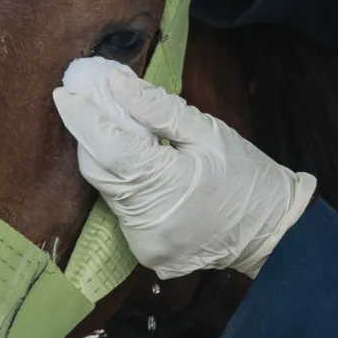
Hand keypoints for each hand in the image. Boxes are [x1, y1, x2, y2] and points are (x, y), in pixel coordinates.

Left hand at [52, 57, 315, 277]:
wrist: (273, 233)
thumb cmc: (247, 176)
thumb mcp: (208, 133)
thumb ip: (158, 110)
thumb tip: (116, 85)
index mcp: (165, 184)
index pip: (108, 146)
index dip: (83, 118)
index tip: (65, 91)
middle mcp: (146, 220)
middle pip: (99, 170)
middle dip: (91, 135)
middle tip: (86, 101)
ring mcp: (144, 242)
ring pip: (109, 191)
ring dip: (109, 159)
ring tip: (119, 129)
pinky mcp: (146, 252)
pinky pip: (124, 210)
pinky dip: (126, 185)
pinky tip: (140, 167)